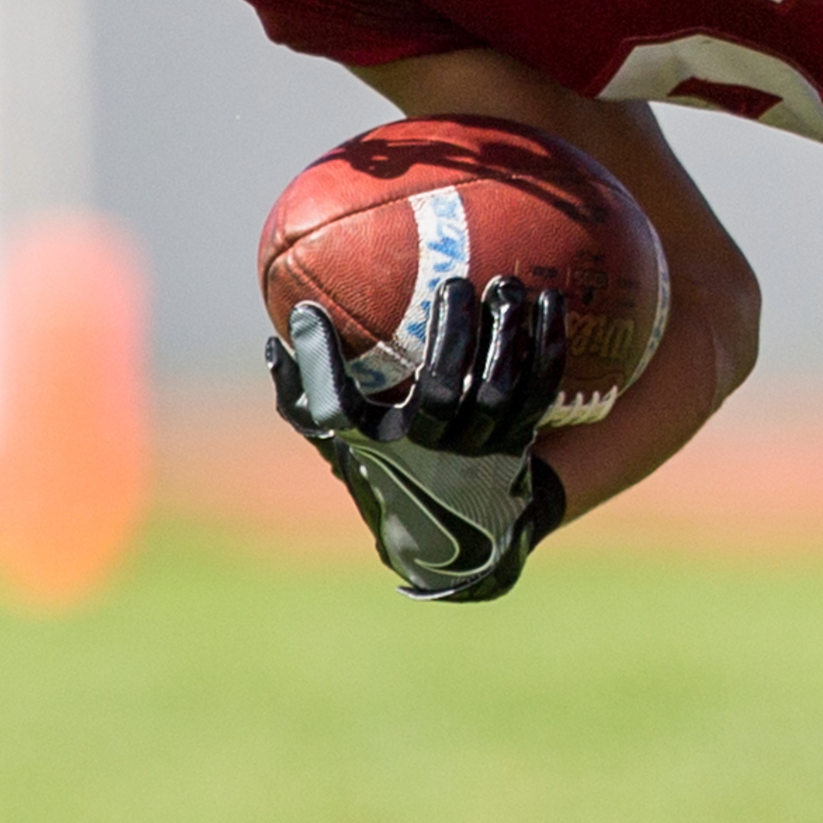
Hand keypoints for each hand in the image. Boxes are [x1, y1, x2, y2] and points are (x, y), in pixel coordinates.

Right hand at [266, 276, 571, 601]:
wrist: (454, 540)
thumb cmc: (389, 474)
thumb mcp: (340, 446)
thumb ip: (306, 397)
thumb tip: (273, 344)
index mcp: (375, 447)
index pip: (336, 408)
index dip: (319, 364)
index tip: (309, 314)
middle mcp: (429, 454)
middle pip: (442, 392)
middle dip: (450, 334)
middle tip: (453, 282)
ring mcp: (479, 453)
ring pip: (499, 391)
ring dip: (507, 335)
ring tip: (506, 285)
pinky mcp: (520, 445)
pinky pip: (539, 391)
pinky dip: (547, 346)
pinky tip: (550, 302)